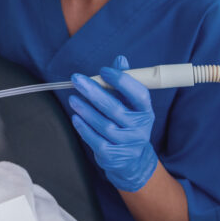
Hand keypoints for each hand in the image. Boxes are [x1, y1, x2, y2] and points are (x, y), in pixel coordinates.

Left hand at [68, 55, 157, 192]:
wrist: (133, 161)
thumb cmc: (128, 125)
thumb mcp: (130, 105)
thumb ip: (124, 83)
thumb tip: (120, 59)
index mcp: (146, 112)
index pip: (139, 94)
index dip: (122, 81)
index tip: (104, 70)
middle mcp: (140, 129)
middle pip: (116, 109)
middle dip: (94, 92)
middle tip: (77, 80)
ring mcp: (127, 144)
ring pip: (103, 125)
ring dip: (85, 110)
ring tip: (73, 98)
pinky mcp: (114, 156)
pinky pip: (95, 140)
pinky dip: (84, 128)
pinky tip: (76, 117)